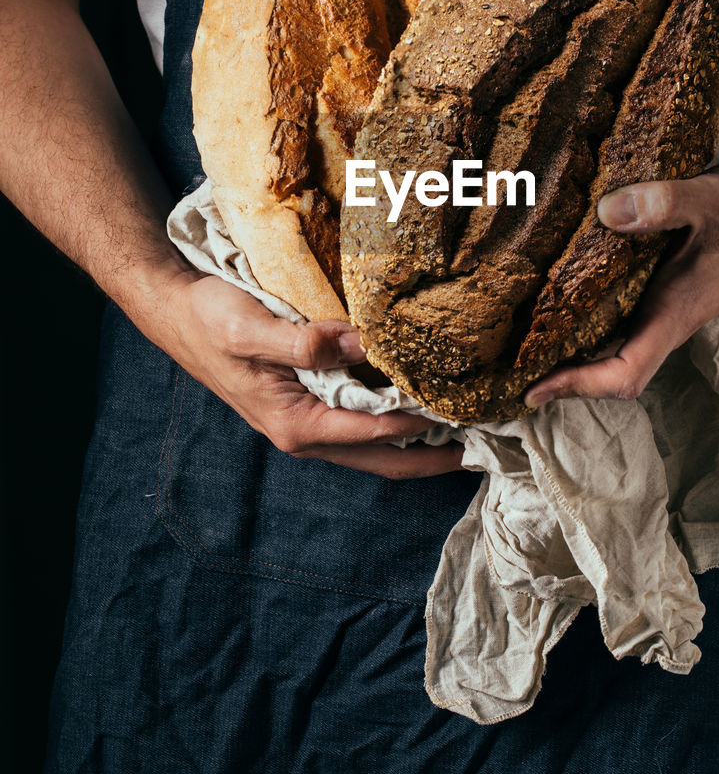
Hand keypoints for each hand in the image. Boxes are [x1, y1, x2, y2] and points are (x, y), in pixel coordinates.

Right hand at [160, 272, 463, 477]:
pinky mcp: (309, 403)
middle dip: (433, 458)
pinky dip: (395, 423)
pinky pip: (362, 423)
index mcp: (295, 424)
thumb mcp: (251, 328)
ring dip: (419, 443)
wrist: (177, 313)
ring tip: (468, 430)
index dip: (421, 425)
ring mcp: (307, 422)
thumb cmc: (210, 320)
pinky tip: (420, 402)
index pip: (374, 433)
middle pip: (383, 459)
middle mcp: (305, 433)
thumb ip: (305, 341)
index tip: (466, 413)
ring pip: (375, 446)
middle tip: (487, 447)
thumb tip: (362, 344)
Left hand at [525, 159, 718, 406]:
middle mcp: (668, 317)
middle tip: (511, 370)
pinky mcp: (667, 285)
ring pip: (616, 345)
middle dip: (565, 379)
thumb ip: (663, 203)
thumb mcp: (710, 197)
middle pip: (613, 370)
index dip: (579, 387)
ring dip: (574, 350)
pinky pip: (623, 315)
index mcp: (676, 312)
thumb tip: (606, 212)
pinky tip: (561, 296)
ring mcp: (668, 304)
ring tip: (522, 342)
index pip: (625, 371)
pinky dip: (589, 317)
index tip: (534, 390)